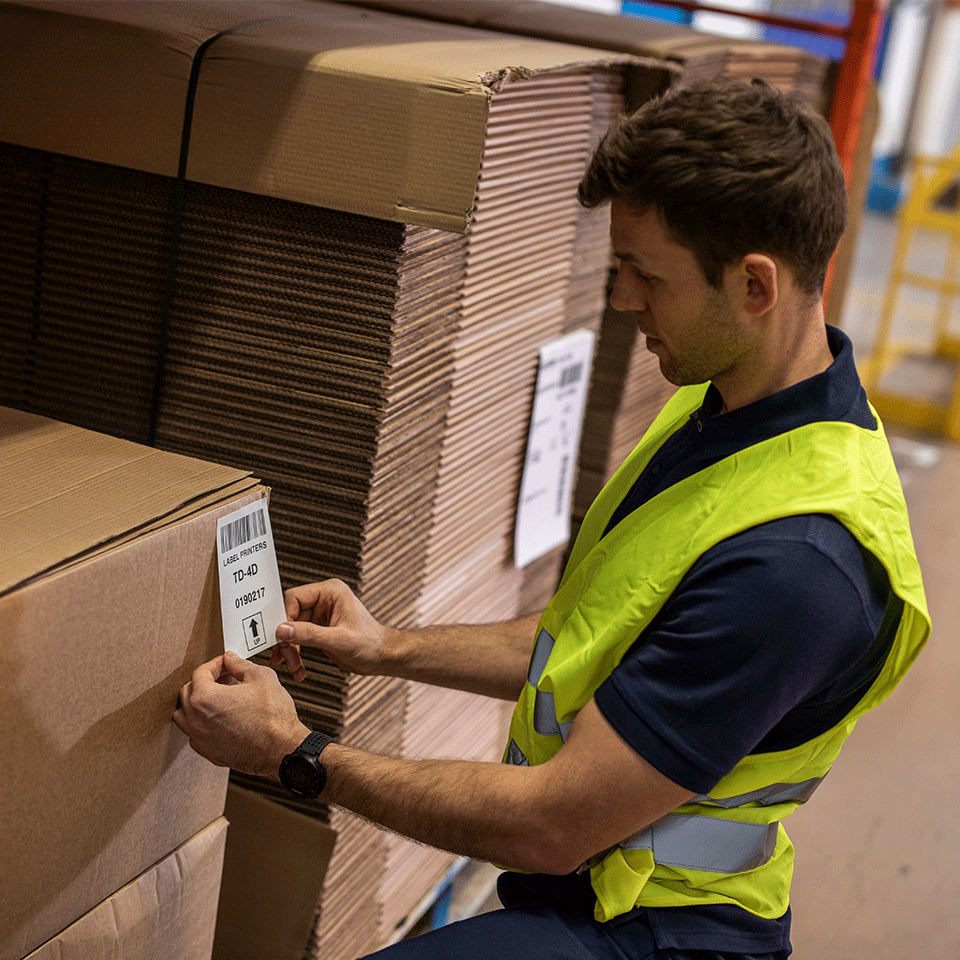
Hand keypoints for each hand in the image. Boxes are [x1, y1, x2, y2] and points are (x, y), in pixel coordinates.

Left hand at [173, 651, 308, 776]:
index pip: (200, 672)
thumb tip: (231, 660)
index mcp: (205, 698)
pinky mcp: (209, 752)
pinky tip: (220, 718)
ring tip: (216, 698)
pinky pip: (195, 734)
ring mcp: (200, 739)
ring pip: (184, 715)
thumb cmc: (273, 717)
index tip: (226, 664)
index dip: (215, 664)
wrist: (281, 749)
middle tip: (224, 677)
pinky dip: (202, 723)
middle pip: (187, 692)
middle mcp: (196, 720)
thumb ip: (240, 665)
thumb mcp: (261, 677)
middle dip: (205, 681)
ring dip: (196, 703)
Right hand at [273, 579, 392, 676]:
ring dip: (289, 650)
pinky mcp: (318, 629)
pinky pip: (297, 639)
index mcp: (330, 592)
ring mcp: (319, 615)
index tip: (280, 638)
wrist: (382, 657)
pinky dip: (295, 654)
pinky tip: (299, 669)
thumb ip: (310, 634)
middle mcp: (323, 600)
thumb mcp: (340, 640)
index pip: (294, 598)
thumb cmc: (371, 643)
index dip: (283, 618)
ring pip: (291, 630)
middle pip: (289, 615)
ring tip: (294, 667)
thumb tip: (282, 630)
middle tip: (285, 658)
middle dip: (286, 639)